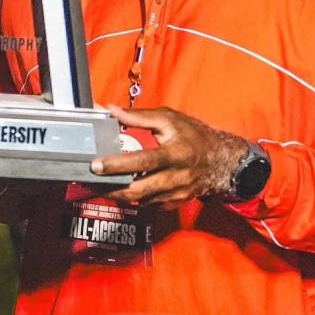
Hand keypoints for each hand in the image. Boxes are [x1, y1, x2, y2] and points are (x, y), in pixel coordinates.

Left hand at [90, 105, 250, 207]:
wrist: (223, 162)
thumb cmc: (193, 136)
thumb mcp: (169, 119)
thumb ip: (139, 116)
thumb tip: (112, 110)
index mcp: (175, 154)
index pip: (143, 161)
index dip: (119, 164)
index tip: (97, 165)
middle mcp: (176, 178)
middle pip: (139, 189)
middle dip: (113, 187)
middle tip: (91, 180)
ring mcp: (176, 194)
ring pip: (141, 200)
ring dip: (119, 194)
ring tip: (100, 185)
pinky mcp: (175, 203)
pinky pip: (149, 204)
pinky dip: (134, 198)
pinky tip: (121, 189)